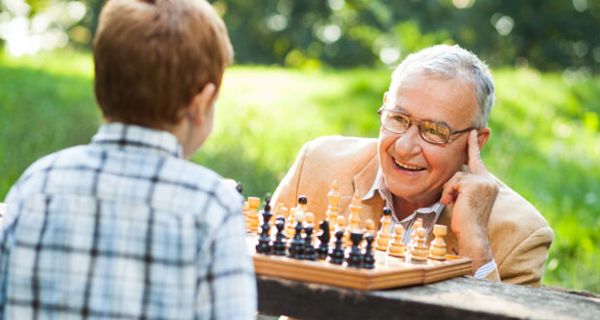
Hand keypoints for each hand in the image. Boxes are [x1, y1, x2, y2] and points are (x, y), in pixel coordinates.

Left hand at [440, 130, 498, 269]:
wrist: (472, 234)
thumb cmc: (464, 220)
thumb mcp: (464, 198)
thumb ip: (462, 185)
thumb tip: (453, 175)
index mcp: (487, 183)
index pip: (477, 160)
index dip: (473, 145)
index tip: (473, 130)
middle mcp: (488, 181)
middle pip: (459, 172)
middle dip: (451, 187)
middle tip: (453, 201)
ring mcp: (483, 182)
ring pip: (455, 177)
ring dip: (449, 191)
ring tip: (453, 204)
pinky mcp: (474, 185)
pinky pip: (452, 183)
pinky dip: (448, 193)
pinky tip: (452, 203)